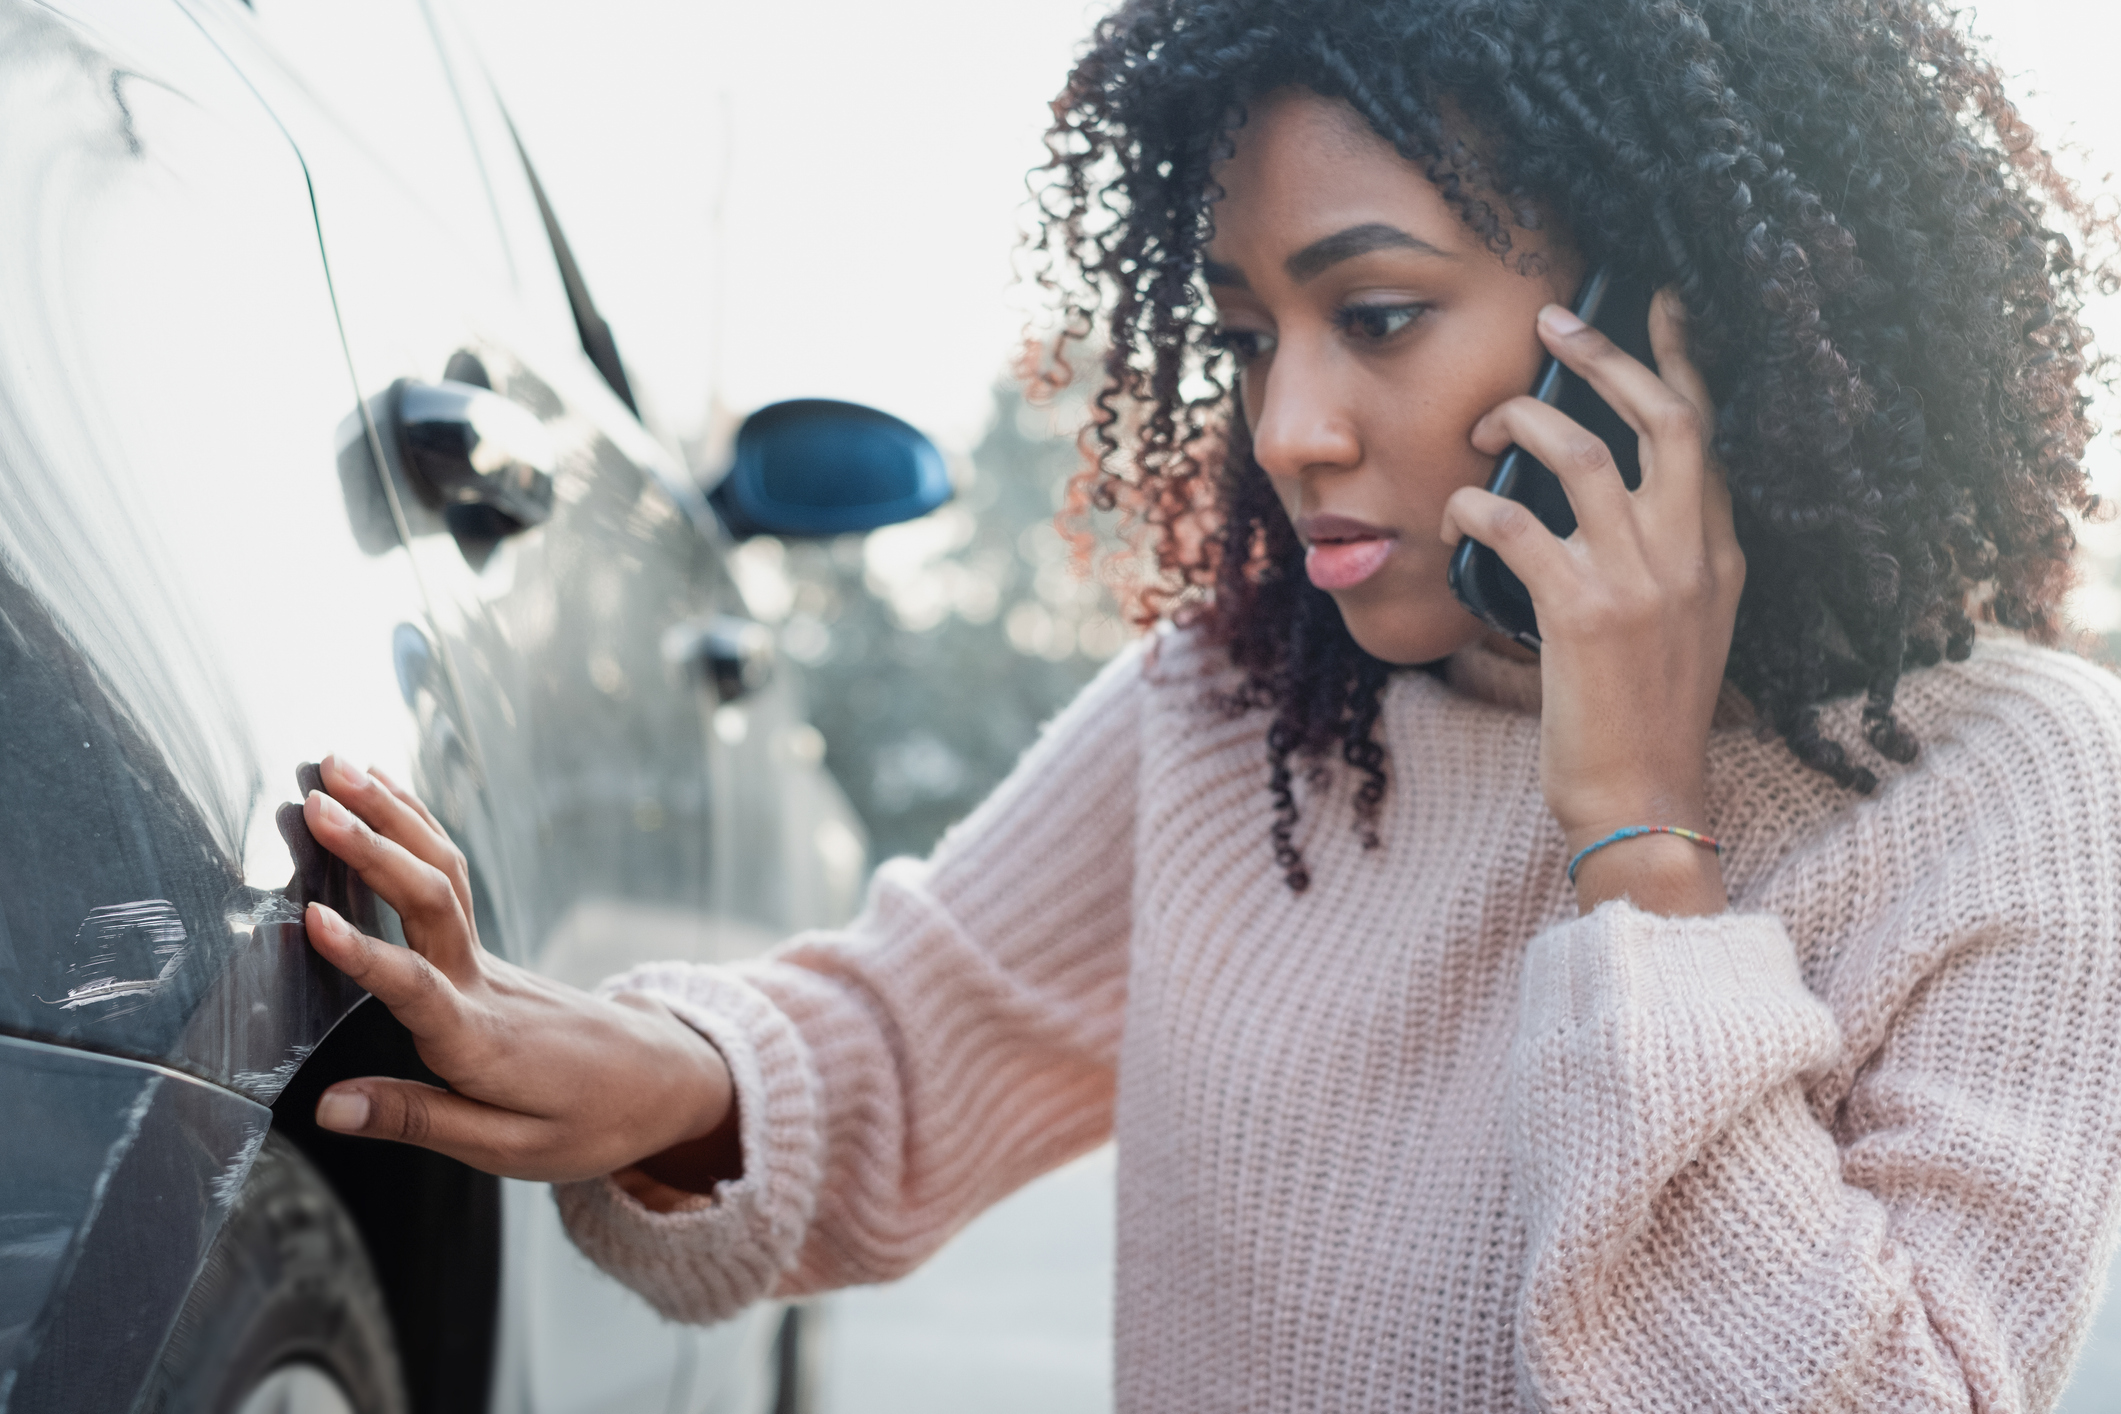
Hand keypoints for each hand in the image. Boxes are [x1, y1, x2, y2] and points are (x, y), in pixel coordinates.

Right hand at [296, 755, 736, 1187]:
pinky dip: (414, 824)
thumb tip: (326, 1108)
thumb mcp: (507, 1148)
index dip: (364, 956)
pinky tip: (381, 788)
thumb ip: (416, 1119)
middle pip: (430, 902)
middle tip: (314, 803)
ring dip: (389, 815)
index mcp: (481, 1040)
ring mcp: (488, 957)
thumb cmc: (587, 1122)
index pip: (417, 990)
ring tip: (334, 765)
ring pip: (441, 871)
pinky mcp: (485, 948)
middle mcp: (483, 982)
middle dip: (372, 849)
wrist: (659, 1080)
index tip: (312, 918)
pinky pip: (448, 873)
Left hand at [1441, 290, 1742, 915]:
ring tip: (1484, 419)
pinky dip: (1478, 503)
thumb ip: (1662, 559)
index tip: (1661, 305)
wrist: (1645, 801)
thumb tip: (1595, 497)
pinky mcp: (1584, 613)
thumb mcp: (1683, 626)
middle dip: (1607, 356)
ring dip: (1526, 421)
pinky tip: (1457, 506)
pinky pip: (1519, 525)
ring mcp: (1643, 581)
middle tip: (1553, 319)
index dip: (1682, 361)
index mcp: (1721, 554)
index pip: (1708, 434)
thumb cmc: (1645, 720)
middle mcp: (1693, 554)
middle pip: (1663, 418)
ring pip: (1586, 456)